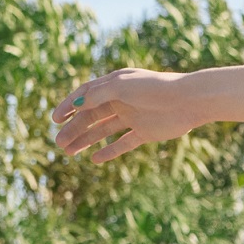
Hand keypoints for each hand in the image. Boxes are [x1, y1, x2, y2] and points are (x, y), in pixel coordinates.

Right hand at [54, 68, 202, 160]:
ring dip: (86, 140)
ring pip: (104, 130)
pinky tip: (95, 159)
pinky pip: (123, 143)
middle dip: (74, 128)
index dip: (68, 106)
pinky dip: (110, 151)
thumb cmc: (155, 88)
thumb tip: (76, 104)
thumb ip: (98, 95)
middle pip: (92, 116)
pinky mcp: (145, 132)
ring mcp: (133, 117)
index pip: (85, 94)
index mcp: (115, 84)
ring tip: (69, 152)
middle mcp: (122, 100)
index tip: (54, 119)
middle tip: (58, 143)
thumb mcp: (122, 87)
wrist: (189, 101)